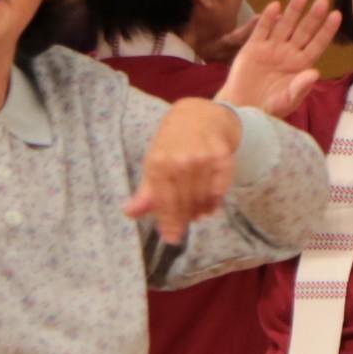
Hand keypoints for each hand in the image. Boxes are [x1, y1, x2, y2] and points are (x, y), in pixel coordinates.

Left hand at [126, 97, 243, 244]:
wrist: (200, 115)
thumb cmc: (171, 142)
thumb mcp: (153, 162)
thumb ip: (145, 191)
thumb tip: (129, 212)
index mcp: (158, 162)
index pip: (163, 201)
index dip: (168, 222)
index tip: (171, 237)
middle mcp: (180, 160)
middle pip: (183, 203)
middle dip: (182, 219)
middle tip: (182, 228)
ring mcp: (203, 158)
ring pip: (202, 199)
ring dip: (198, 212)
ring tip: (195, 215)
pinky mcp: (223, 158)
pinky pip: (219, 191)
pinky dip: (214, 203)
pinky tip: (209, 207)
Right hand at [216, 0, 340, 119]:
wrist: (241, 108)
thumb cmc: (267, 108)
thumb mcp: (287, 101)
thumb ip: (300, 88)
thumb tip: (315, 73)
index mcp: (300, 65)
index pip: (317, 44)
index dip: (326, 30)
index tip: (336, 15)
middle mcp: (288, 53)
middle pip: (303, 31)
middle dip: (313, 16)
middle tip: (323, 0)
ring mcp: (271, 48)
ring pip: (285, 26)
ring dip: (293, 11)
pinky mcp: (253, 48)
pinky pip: (262, 30)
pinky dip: (269, 19)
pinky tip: (276, 6)